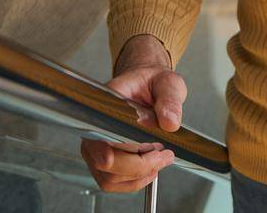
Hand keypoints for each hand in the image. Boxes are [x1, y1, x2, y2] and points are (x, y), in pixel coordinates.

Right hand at [79, 34, 186, 193]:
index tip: (148, 152)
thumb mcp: (168, 84)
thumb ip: (169, 100)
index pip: (101, 136)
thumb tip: (170, 122)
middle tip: (164, 156)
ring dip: (138, 176)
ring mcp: (97, 147)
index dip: (118, 151)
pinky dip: (135, 181)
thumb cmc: (153, 83)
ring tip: (161, 160)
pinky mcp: (105, 160)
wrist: (149, 87)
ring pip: (109, 178)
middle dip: (139, 166)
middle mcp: (96, 128)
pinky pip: (113, 182)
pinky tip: (151, 168)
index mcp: (107, 105)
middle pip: (105, 163)